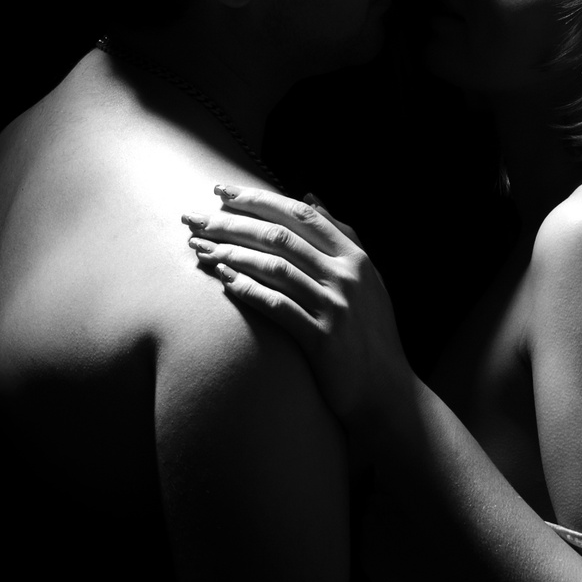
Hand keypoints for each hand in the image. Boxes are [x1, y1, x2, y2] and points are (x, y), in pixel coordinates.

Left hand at [183, 185, 411, 425]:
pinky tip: (222, 280)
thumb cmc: (371, 333)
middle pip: (280, 236)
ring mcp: (335, 306)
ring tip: (198, 248)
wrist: (388, 391)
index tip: (221, 190)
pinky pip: (277, 306)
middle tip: (194, 218)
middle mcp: (346, 276)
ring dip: (230, 253)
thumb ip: (341, 236)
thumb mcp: (366, 278)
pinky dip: (247, 289)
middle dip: (231, 222)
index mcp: (355, 256)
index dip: (258, 198)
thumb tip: (312, 196)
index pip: (300, 214)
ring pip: (274, 267)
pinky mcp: (322, 339)